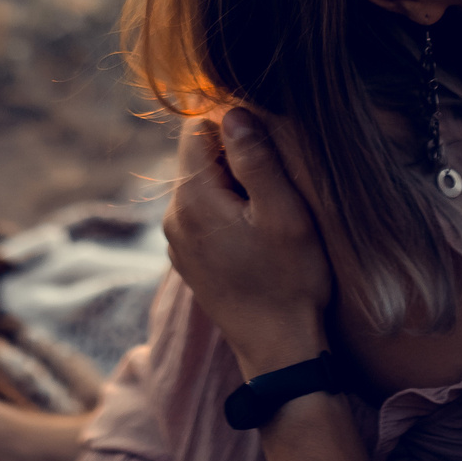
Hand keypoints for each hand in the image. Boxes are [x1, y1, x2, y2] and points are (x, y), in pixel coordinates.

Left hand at [163, 109, 336, 380]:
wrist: (277, 349)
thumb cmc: (289, 279)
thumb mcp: (284, 212)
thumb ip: (256, 158)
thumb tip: (232, 112)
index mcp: (192, 198)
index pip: (197, 129)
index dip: (234, 131)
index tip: (266, 159)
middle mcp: (173, 216)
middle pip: (198, 159)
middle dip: (234, 163)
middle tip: (272, 195)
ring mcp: (176, 241)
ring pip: (202, 188)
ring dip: (232, 192)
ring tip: (266, 222)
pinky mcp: (187, 260)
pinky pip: (202, 217)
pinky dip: (226, 217)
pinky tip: (254, 243)